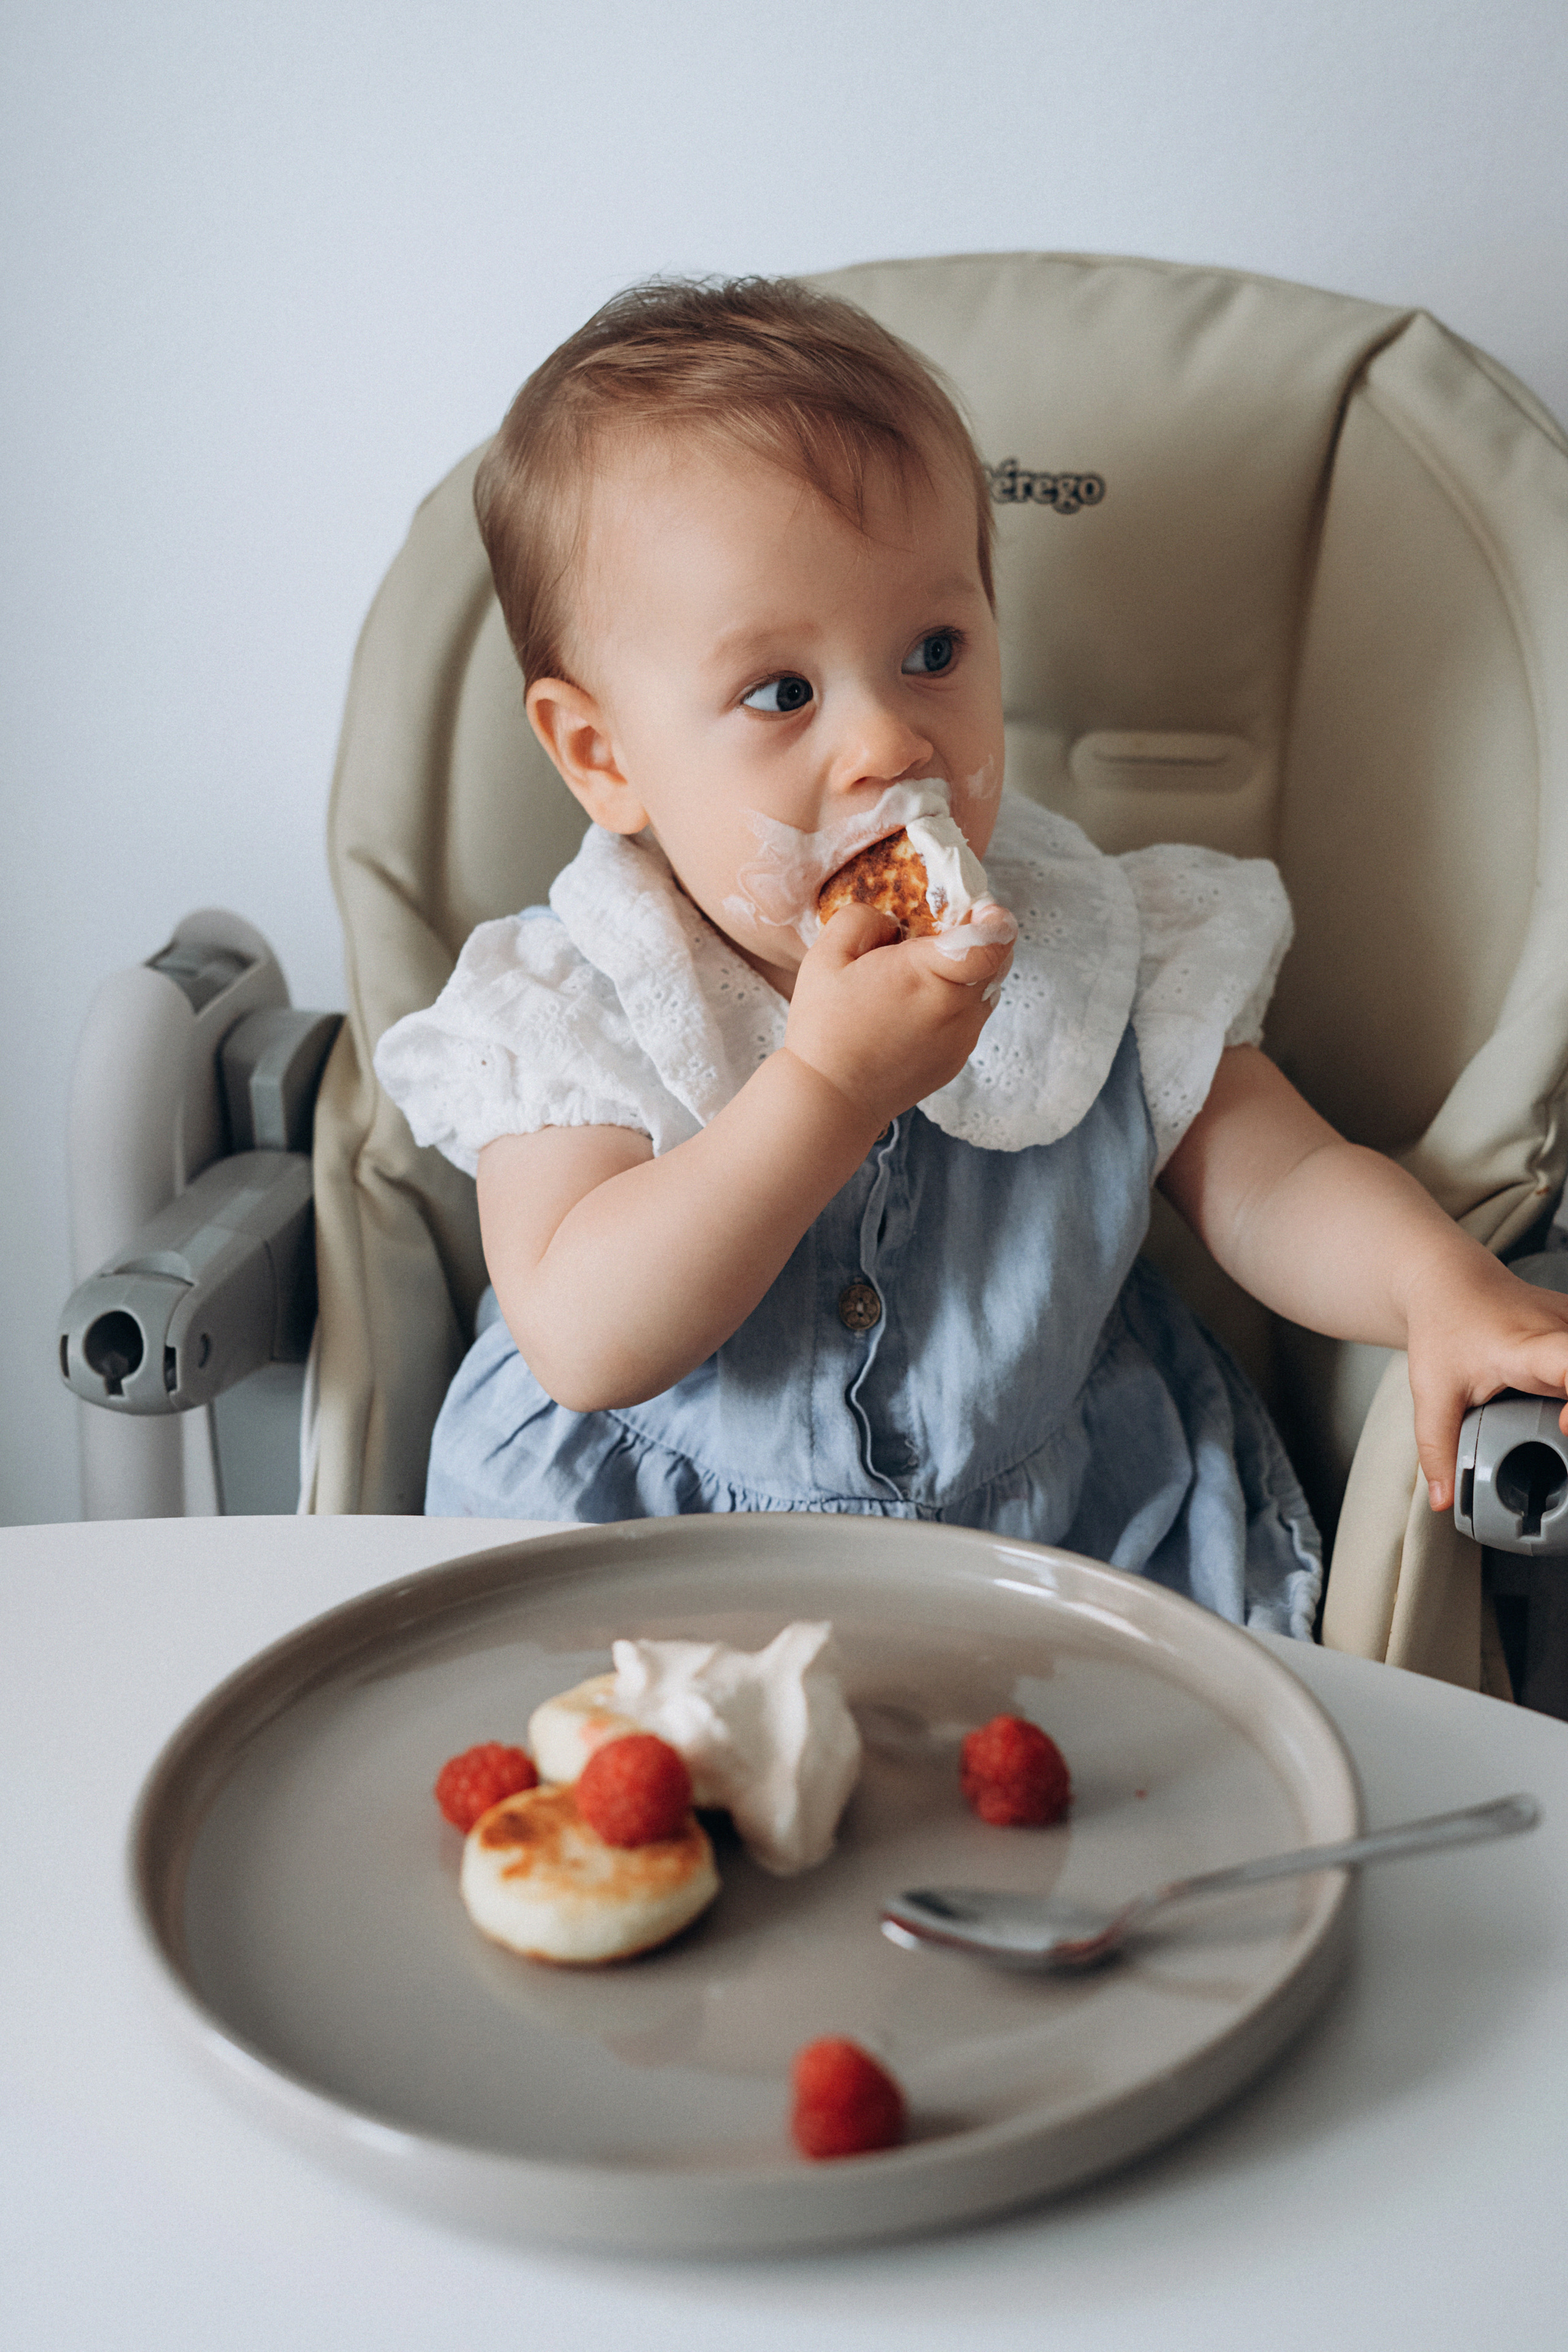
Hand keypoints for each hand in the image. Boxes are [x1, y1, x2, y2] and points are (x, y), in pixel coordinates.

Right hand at [782, 902, 1013, 1132]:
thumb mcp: (825, 956)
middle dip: (980, 938)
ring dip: (968, 972)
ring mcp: (962, 1037)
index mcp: (928, 973)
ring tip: (923, 976)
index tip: (977, 911)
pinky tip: (914, 1009)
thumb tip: (891, 922)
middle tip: (942, 936)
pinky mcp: (957, 1059)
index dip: (995, 919)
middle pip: (1001, 959)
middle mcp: (956, 1007)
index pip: (994, 940)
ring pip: (988, 988)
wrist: (830, 1098)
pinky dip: (955, 1003)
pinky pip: (971, 1017)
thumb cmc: (824, 1028)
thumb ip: (861, 919)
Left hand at [1404, 1250, 1567, 1511]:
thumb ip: (1438, 1448)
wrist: (1449, 1280)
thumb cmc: (1442, 1329)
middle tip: (1558, 1430)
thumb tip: (1444, 1501)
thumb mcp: (1432, 1392)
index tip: (1564, 1424)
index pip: (1567, 1361)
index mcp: (1524, 1347)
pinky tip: (1559, 1416)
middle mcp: (1560, 1330)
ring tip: (1556, 1426)